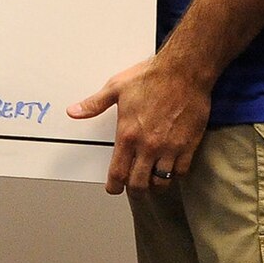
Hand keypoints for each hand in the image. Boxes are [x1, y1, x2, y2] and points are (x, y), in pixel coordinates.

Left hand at [67, 54, 208, 194]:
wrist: (184, 72)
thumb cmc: (151, 77)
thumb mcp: (116, 88)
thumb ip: (94, 104)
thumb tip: (74, 112)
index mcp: (128, 134)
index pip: (118, 172)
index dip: (114, 186)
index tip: (113, 188)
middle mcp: (148, 145)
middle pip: (139, 183)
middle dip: (133, 190)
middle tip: (131, 188)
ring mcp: (170, 148)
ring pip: (161, 181)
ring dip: (154, 184)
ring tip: (150, 179)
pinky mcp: (188, 145)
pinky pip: (181, 171)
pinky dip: (175, 175)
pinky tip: (170, 169)